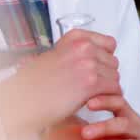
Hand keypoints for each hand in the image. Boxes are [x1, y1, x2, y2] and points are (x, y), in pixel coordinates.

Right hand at [0, 29, 120, 135]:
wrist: (24, 98)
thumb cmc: (35, 83)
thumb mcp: (57, 56)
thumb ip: (77, 53)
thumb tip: (99, 58)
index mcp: (75, 37)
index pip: (109, 43)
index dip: (106, 58)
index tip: (100, 67)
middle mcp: (83, 46)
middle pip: (113, 62)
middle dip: (106, 75)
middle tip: (93, 86)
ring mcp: (88, 63)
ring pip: (115, 76)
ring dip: (107, 88)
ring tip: (92, 96)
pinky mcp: (91, 82)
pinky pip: (114, 89)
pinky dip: (108, 98)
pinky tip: (95, 102)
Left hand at [82, 95, 139, 139]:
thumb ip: (94, 129)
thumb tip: (69, 119)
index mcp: (127, 118)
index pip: (115, 97)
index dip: (102, 93)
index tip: (85, 93)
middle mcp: (137, 125)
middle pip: (122, 105)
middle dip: (104, 103)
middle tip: (87, 105)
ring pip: (126, 125)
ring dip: (105, 127)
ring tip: (86, 133)